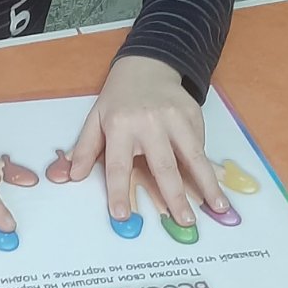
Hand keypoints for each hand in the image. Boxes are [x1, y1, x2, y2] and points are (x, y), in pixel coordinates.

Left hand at [69, 56, 229, 225]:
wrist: (147, 65)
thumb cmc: (119, 99)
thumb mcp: (95, 119)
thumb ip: (84, 149)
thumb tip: (70, 177)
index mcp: (119, 126)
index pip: (118, 166)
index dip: (119, 192)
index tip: (121, 216)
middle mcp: (149, 123)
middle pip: (163, 166)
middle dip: (175, 197)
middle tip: (184, 222)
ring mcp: (175, 118)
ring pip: (193, 156)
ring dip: (207, 184)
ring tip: (218, 207)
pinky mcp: (193, 114)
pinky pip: (200, 145)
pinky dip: (207, 166)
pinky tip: (214, 185)